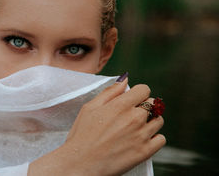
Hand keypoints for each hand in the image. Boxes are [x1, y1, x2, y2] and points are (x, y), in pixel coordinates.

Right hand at [28, 76, 164, 175]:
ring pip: (159, 120)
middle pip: (154, 104)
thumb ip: (110, 91)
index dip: (138, 93)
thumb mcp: (90, 107)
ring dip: (151, 121)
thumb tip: (125, 79)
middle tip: (132, 114)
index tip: (132, 100)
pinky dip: (154, 138)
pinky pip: (161, 139)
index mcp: (120, 105)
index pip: (144, 89)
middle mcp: (134, 118)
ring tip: (136, 127)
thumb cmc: (82, 135)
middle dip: (145, 106)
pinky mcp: (145, 152)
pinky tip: (141, 139)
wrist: (81, 163)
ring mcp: (141, 135)